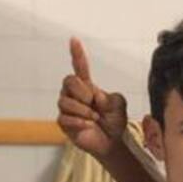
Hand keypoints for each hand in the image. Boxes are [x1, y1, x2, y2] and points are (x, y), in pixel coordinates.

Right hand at [57, 37, 128, 159]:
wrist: (112, 142)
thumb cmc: (115, 121)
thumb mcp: (119, 105)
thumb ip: (110, 97)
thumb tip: (95, 96)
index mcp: (87, 86)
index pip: (79, 67)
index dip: (77, 54)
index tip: (74, 39)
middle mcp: (73, 94)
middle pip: (68, 81)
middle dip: (83, 92)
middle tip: (94, 104)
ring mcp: (67, 108)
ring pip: (65, 101)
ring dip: (84, 111)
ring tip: (95, 118)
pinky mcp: (63, 122)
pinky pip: (65, 117)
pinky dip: (80, 122)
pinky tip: (88, 125)